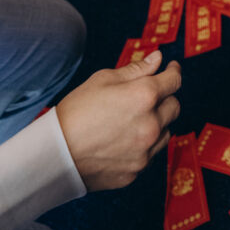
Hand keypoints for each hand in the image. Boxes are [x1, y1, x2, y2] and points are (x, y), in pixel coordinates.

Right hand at [56, 50, 180, 191]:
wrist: (55, 153)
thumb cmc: (77, 111)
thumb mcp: (104, 79)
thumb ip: (136, 69)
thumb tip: (158, 58)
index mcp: (144, 96)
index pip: (174, 81)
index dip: (173, 72)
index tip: (171, 70)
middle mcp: (151, 125)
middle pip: (174, 107)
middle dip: (166, 98)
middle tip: (150, 95)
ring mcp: (145, 151)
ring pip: (166, 132)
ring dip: (158, 123)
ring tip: (134, 120)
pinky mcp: (136, 171)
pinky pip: (150, 154)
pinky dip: (144, 145)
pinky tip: (124, 140)